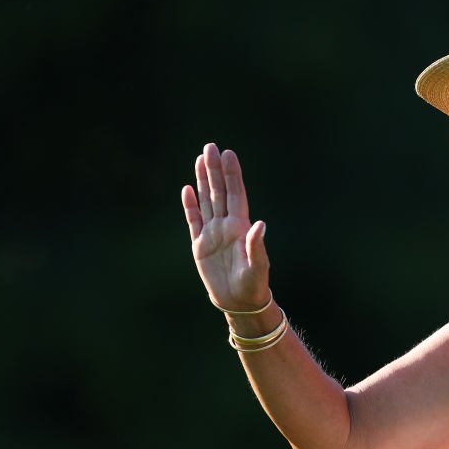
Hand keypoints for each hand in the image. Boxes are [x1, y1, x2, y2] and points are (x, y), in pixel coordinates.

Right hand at [181, 142, 270, 310]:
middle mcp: (226, 225)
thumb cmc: (253, 284)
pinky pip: (194, 220)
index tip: (228, 154)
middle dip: (215, 169)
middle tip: (210, 146)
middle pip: (219, 191)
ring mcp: (213, 233)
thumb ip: (257, 245)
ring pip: (207, 200)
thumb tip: (260, 224)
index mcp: (240, 227)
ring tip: (200, 159)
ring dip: (203, 180)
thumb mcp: (258, 266)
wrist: (239, 302)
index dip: (232, 174)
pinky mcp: (200, 245)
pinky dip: (190, 205)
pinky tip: (188, 189)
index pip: (235, 194)